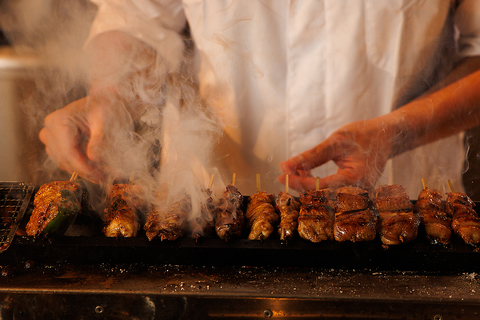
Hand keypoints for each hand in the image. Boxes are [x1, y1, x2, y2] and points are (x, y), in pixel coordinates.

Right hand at [39, 94, 134, 182]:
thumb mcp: (106, 121)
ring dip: (83, 170)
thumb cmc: (107, 107)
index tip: (100, 177)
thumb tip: (93, 158)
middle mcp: (50, 128)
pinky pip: (66, 160)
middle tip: (105, 177)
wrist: (107, 101)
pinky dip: (81, 165)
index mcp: (59, 121)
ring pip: (64, 162)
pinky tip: (96, 166)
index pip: (68, 153)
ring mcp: (51, 136)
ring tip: (103, 172)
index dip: (84, 168)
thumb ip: (100, 139)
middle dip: (85, 171)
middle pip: (65, 160)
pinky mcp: (57, 142)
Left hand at [279, 118, 393, 191]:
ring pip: (323, 194)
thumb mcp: (336, 141)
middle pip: (321, 194)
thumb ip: (313, 155)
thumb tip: (288, 166)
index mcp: (357, 179)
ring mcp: (355, 194)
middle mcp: (358, 192)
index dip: (300, 182)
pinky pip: (328, 191)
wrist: (385, 137)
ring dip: (305, 181)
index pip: (323, 186)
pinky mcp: (351, 192)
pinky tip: (304, 169)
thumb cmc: (363, 135)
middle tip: (283, 171)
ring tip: (291, 167)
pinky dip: (314, 181)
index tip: (282, 177)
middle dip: (300, 183)